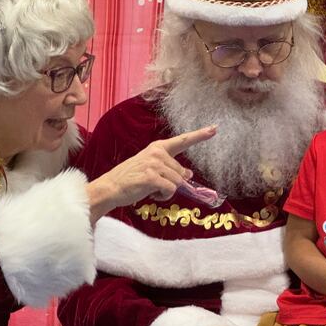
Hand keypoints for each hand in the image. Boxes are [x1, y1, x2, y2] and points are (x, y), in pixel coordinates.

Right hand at [89, 125, 216, 215]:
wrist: (110, 187)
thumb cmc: (131, 179)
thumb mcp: (152, 169)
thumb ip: (171, 168)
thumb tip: (189, 174)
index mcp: (157, 147)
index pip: (182, 140)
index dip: (199, 135)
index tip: (214, 129)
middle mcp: (157, 153)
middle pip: (181, 173)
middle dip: (172, 183)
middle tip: (154, 185)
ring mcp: (154, 164)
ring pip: (177, 183)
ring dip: (166, 192)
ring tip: (149, 189)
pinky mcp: (151, 177)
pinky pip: (170, 191)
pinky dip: (162, 197)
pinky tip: (149, 193)